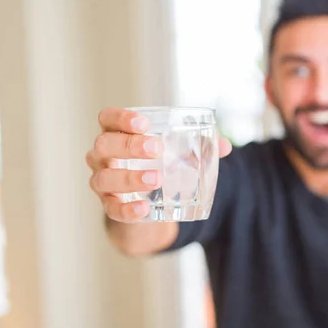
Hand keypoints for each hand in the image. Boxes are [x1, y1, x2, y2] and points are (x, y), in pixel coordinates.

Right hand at [86, 107, 231, 221]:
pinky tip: (143, 209)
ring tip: (156, 179)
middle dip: (129, 145)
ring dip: (129, 177)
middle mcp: (103, 156)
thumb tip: (224, 146)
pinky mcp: (110, 206)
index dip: (121, 118)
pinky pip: (112, 209)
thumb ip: (200, 146)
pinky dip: (127, 209)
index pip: (108, 119)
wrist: (149, 204)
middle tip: (157, 149)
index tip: (144, 124)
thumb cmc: (160, 165)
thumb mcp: (177, 153)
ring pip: (104, 178)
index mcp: (118, 134)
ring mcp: (103, 182)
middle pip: (104, 144)